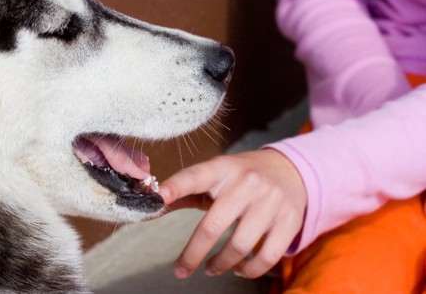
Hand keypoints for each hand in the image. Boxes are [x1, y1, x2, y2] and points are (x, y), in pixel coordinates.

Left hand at [158, 149, 306, 278]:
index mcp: (222, 168)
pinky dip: (249, 269)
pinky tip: (238, 269)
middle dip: (193, 254)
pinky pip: (267, 256)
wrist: (289, 171)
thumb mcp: (213, 177)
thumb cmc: (240, 178)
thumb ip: (183, 192)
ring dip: (220, 264)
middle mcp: (247, 183)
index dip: (175, 186)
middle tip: (181, 270)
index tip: (158, 197)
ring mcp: (270, 202)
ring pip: (240, 245)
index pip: (195, 176)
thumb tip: (149, 209)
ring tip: (210, 268)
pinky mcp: (289, 221)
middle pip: (213, 225)